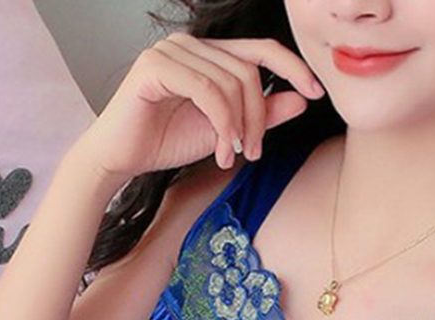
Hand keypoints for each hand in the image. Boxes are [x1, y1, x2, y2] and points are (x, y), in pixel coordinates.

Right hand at [77, 34, 324, 183]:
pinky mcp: (155, 66)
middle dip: (259, 116)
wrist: (119, 160)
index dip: (292, 68)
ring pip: (230, 82)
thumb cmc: (164, 143)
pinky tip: (221, 148)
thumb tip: (300, 100)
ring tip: (233, 156)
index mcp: (207, 54)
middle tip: (253, 153)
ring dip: (239, 126)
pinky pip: (206, 90)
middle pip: (248, 71)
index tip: (315, 93)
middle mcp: (190, 44)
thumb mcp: (224, 132)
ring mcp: (171, 50)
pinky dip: (221, 122)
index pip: (260, 51)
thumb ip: (260, 116)